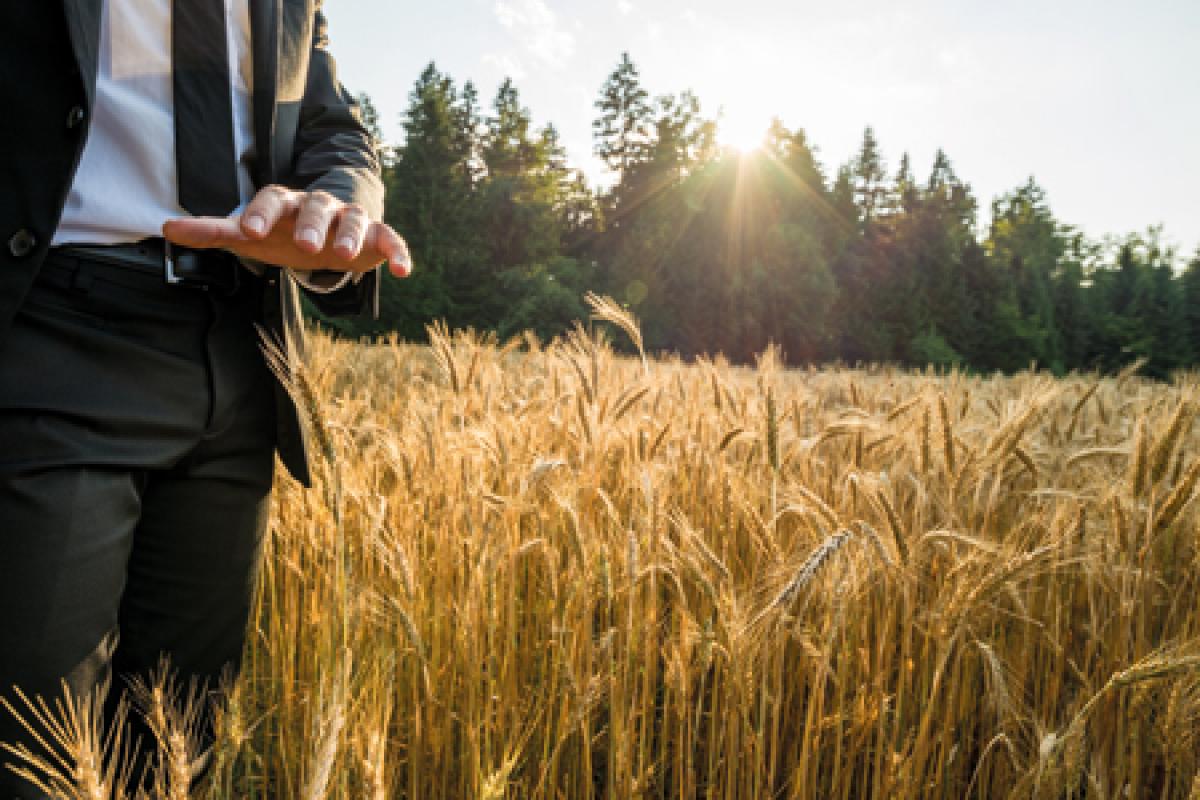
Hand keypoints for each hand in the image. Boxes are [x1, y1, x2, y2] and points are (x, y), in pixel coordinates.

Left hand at [162, 185, 411, 277]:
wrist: (329, 231)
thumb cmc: (284, 233)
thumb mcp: (251, 234)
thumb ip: (212, 231)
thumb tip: (164, 228)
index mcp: (286, 202)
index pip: (271, 200)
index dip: (260, 214)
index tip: (248, 232)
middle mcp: (320, 204)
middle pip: (317, 207)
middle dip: (313, 225)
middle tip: (307, 246)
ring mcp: (350, 218)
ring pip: (353, 219)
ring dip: (350, 235)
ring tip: (343, 256)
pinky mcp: (376, 236)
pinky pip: (390, 239)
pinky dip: (398, 251)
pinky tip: (404, 271)